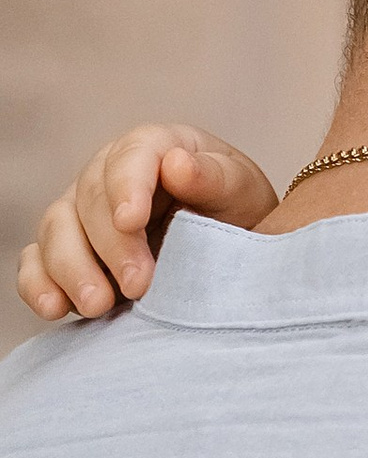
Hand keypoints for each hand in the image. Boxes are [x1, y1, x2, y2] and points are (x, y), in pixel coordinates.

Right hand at [16, 124, 277, 322]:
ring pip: (56, 229)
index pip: (132, 156)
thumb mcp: (240, 192)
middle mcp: (108, 174)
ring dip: (71, 268)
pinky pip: (36, 261)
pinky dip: (38, 284)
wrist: (229, 250)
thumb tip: (177, 165)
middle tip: (138, 285)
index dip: (127, 187)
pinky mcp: (66, 250)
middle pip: (90, 199)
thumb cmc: (236, 211)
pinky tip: (55, 309)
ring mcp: (81, 211)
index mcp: (155, 148)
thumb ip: (213, 178)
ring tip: (99, 306)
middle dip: (110, 245)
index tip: (132, 221)